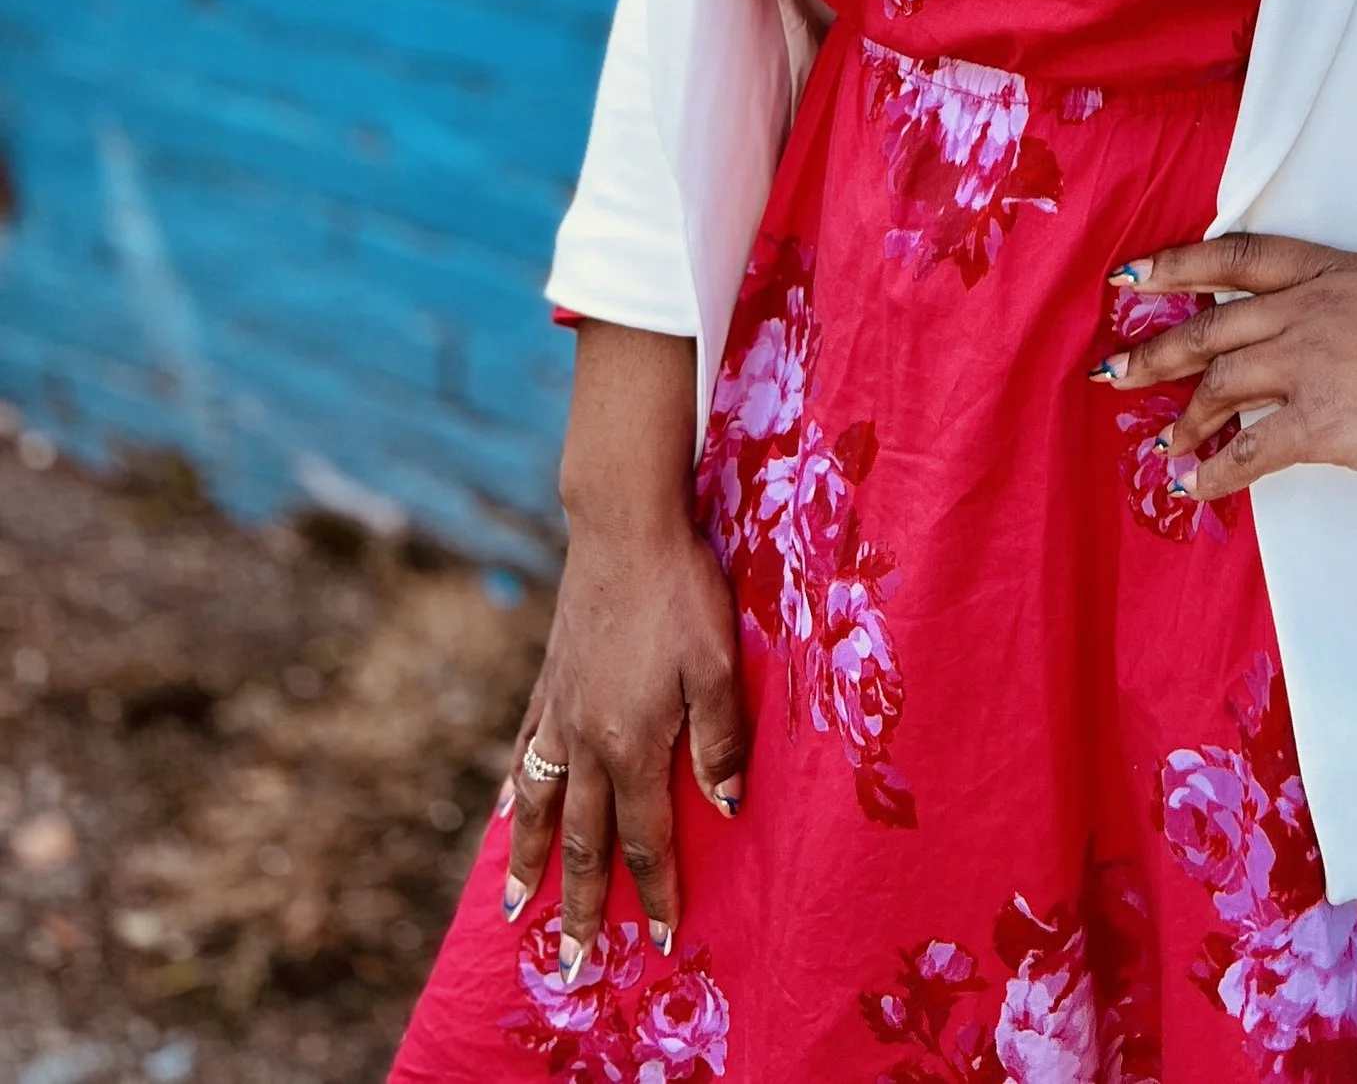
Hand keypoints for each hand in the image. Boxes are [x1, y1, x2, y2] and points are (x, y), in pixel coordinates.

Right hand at [501, 324, 746, 977]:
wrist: (623, 525)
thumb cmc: (681, 592)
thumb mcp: (719, 663)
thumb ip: (721, 738)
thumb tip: (727, 807)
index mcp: (632, 743)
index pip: (646, 837)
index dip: (657, 890)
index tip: (663, 938)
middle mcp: (586, 739)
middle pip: (584, 838)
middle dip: (581, 904)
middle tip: (572, 961)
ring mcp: (560, 710)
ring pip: (540, 803)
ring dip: (527, 860)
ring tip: (513, 907)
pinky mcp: (548, 679)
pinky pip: (524, 750)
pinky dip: (513, 788)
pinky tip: (499, 811)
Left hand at [1095, 165, 1356, 497]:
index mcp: (1336, 271)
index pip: (1239, 256)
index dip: (1178, 263)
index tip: (1132, 272)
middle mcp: (1307, 313)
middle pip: (1209, 327)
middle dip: (1156, 351)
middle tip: (1112, 371)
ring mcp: (1307, 367)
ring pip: (1217, 386)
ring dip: (1182, 418)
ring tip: (1160, 444)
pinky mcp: (1319, 425)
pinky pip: (1247, 452)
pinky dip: (1213, 473)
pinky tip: (1193, 490)